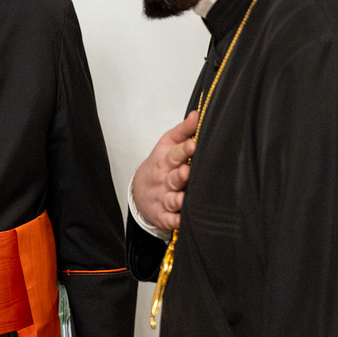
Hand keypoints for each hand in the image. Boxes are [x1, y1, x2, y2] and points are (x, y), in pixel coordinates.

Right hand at [132, 111, 198, 231]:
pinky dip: (174, 222)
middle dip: (179, 176)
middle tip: (187, 172)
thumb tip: (198, 114)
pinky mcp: (162, 215)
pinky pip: (168, 220)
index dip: (184, 151)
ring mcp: (162, 198)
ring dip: (176, 199)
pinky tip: (181, 222)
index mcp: (164, 161)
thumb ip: (183, 131)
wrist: (140, 189)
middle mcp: (163, 180)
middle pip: (172, 178)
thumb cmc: (160, 163)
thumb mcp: (167, 144)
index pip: (174, 154)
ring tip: (182, 198)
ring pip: (170, 200)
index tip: (193, 145)